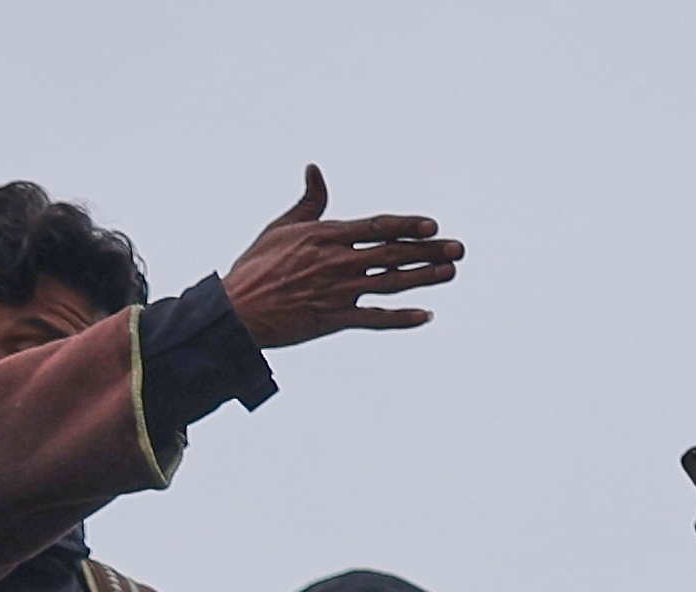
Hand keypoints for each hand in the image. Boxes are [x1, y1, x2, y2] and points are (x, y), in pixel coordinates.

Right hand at [220, 168, 460, 348]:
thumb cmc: (255, 267)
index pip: (378, 227)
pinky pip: (375, 318)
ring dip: (424, 278)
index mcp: (327, 235)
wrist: (237, 312)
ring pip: (391, 283)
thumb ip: (308, 201)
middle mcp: (338, 262)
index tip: (433, 225)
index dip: (408, 226)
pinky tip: (426, 315)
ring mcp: (338, 292)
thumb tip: (315, 169)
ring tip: (450, 272)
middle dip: (429, 251)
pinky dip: (401, 319)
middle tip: (458, 249)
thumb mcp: (281, 227)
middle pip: (393, 254)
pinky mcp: (333, 319)